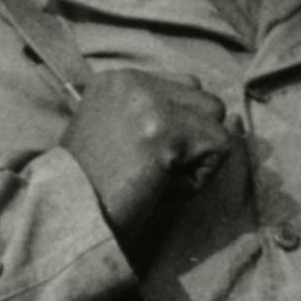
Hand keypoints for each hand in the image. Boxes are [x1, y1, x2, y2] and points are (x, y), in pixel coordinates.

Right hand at [64, 64, 235, 256]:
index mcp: (116, 80)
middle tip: (151, 174)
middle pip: (206, 102)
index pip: (183, 89)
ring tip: (155, 181)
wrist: (64, 220)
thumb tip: (236, 119)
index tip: (142, 162)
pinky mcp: (166, 130)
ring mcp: (149, 102)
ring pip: (217, 122)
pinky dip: (198, 179)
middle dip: (192, 144)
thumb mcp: (121, 142)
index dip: (179, 132)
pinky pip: (220, 148)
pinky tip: (160, 190)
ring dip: (196, 161)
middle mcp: (133, 81)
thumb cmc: (91, 194)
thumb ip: (164, 121)